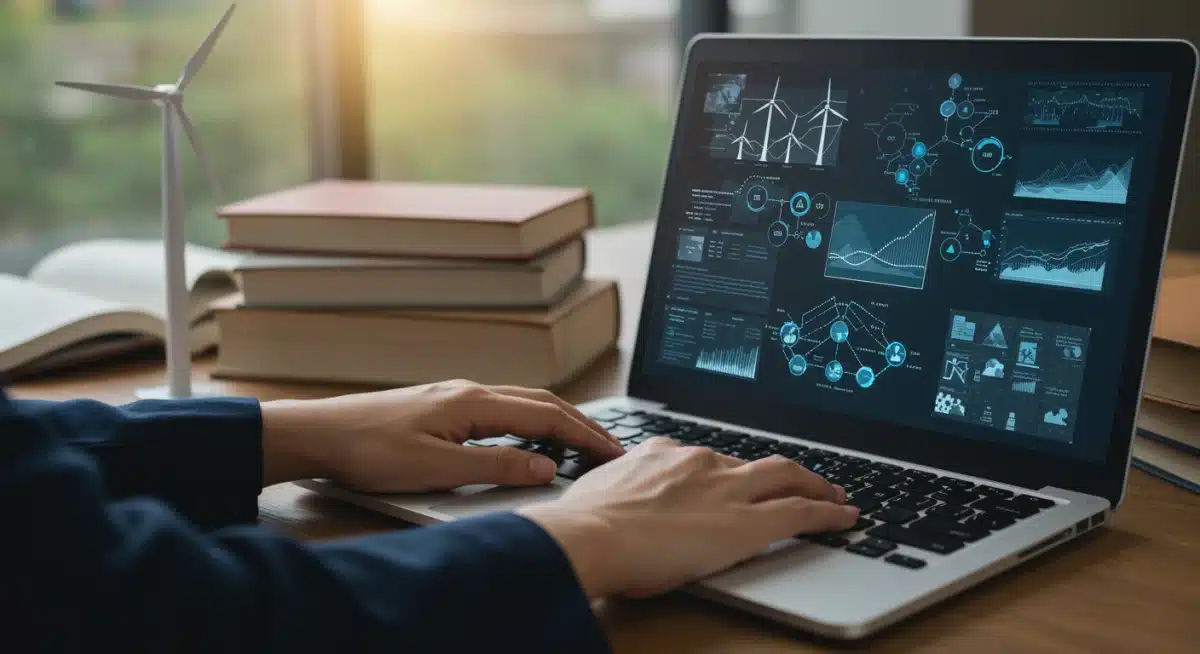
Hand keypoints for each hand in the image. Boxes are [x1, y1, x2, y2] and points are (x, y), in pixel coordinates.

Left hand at [259, 380, 624, 491]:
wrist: (320, 434)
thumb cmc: (369, 451)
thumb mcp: (437, 470)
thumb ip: (495, 467)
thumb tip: (545, 467)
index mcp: (475, 403)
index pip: (546, 416)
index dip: (585, 434)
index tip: (613, 451)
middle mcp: (470, 392)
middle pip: (541, 402)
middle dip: (581, 423)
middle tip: (610, 447)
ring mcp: (455, 396)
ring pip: (521, 402)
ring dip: (556, 420)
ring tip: (580, 442)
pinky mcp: (441, 406)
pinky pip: (501, 408)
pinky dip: (530, 421)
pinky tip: (527, 438)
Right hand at [517, 437, 857, 598]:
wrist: (591, 536)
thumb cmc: (584, 525)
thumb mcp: (599, 493)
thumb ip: (619, 492)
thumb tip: (611, 502)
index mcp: (662, 453)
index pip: (707, 459)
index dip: (729, 470)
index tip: (735, 479)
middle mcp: (699, 462)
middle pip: (755, 460)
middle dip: (785, 469)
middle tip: (806, 479)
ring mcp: (726, 487)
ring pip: (786, 476)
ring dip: (814, 485)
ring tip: (833, 496)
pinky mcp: (747, 520)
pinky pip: (800, 510)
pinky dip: (827, 511)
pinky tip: (845, 516)